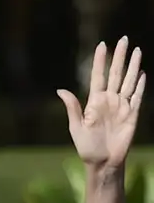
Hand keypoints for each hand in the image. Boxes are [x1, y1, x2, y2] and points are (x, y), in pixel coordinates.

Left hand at [57, 36, 145, 171]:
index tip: (102, 44)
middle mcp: (109, 100)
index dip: (100, 60)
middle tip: (123, 39)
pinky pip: (137, 96)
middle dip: (119, 56)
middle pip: (116, 73)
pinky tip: (142, 72)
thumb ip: (72, 107)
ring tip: (136, 50)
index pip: (98, 75)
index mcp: (94, 101)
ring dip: (133, 66)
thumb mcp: (76, 126)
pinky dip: (140, 85)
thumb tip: (60, 90)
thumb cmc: (86, 147)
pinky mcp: (132, 115)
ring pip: (129, 81)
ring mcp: (122, 106)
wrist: (103, 162)